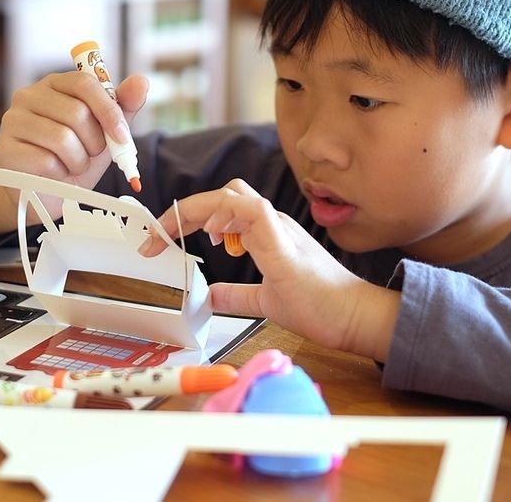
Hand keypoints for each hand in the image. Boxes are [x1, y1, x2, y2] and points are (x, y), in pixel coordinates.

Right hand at [0, 70, 147, 235]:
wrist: (46, 191)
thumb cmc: (75, 155)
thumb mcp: (104, 131)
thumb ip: (123, 107)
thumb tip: (141, 82)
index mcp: (55, 84)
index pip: (85, 83)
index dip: (108, 111)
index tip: (122, 136)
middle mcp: (28, 96)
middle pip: (76, 113)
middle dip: (95, 142)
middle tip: (91, 154)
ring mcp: (12, 121)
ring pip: (62, 138)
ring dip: (79, 160)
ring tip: (74, 165)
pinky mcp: (4, 150)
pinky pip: (45, 161)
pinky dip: (60, 174)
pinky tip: (56, 174)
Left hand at [140, 179, 399, 359]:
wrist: (354, 317)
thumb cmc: (319, 306)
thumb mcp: (264, 301)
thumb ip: (238, 294)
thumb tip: (211, 295)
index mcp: (266, 233)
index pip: (222, 209)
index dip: (188, 219)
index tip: (161, 242)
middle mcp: (271, 223)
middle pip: (223, 195)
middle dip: (184, 210)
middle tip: (156, 237)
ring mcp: (279, 228)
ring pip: (233, 195)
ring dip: (198, 210)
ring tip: (174, 234)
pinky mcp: (284, 240)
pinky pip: (252, 210)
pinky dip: (227, 214)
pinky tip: (214, 236)